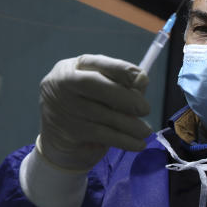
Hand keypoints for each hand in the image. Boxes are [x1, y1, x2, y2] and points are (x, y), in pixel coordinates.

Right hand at [37, 55, 150, 171]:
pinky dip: (125, 140)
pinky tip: (138, 144)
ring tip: (145, 131)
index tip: (142, 79)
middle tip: (145, 109)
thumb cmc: (89, 110)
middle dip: (125, 97)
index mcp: (74, 67)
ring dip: (131, 124)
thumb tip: (142, 80)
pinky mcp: (68, 131)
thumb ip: (124, 85)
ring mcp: (63, 107)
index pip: (97, 63)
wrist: (60, 140)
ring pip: (102, 113)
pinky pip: (103, 134)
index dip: (121, 69)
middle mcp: (63, 83)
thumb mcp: (104, 92)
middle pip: (95, 84)